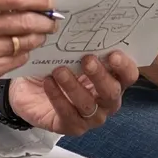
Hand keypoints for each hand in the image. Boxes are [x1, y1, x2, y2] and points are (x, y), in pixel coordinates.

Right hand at [0, 0, 58, 90]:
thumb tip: (34, 1)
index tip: (49, 2)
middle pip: (25, 22)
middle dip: (45, 21)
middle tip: (51, 21)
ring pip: (25, 43)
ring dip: (37, 37)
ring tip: (37, 34)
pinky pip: (18, 60)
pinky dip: (24, 53)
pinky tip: (18, 48)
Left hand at [7, 51, 136, 136]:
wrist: (29, 88)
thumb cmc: (56, 67)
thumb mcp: (69, 55)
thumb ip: (81, 47)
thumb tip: (85, 30)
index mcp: (113, 80)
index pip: (129, 76)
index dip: (124, 66)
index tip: (112, 54)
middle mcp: (107, 101)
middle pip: (112, 92)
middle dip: (100, 75)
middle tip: (87, 60)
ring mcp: (91, 117)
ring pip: (89, 105)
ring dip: (74, 86)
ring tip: (59, 70)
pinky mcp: (72, 127)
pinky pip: (68, 114)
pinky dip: (58, 97)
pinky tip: (48, 82)